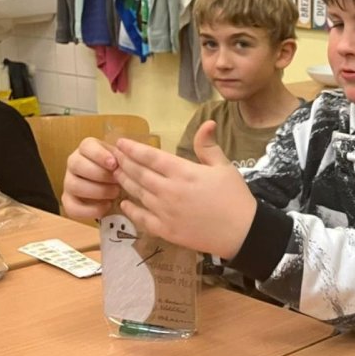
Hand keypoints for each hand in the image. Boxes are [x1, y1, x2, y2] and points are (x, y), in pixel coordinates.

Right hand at [62, 137, 120, 219]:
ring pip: (73, 185)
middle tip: (117, 181)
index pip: (86, 146)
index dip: (99, 155)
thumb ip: (124, 157)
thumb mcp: (124, 160)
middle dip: (99, 174)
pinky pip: (71, 207)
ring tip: (115, 193)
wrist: (119, 189)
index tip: (114, 164)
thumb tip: (129, 156)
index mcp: (87, 148)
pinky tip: (107, 206)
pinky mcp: (69, 201)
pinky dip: (90, 209)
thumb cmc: (123, 171)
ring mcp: (69, 182)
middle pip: (76, 164)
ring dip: (97, 191)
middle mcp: (74, 163)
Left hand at [112, 121, 256, 258]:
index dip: (133, 149)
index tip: (121, 142)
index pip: (151, 157)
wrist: (242, 232)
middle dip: (124, 162)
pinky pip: (141, 218)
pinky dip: (131, 209)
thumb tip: (207, 123)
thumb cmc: (235, 197)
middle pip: (139, 173)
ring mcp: (165, 211)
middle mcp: (169, 190)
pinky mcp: (165, 230)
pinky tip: (125, 203)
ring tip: (115, 173)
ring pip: (137, 193)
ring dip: (124, 182)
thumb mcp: (224, 167)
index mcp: (183, 172)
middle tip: (112, 155)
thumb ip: (208, 146)